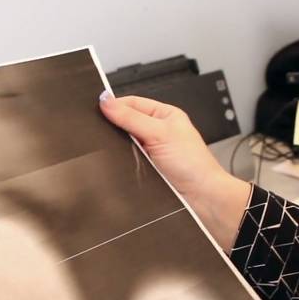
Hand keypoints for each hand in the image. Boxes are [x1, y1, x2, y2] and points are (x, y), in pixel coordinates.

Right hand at [99, 92, 250, 251]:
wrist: (201, 198)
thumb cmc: (193, 164)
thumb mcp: (160, 133)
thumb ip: (131, 117)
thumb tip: (106, 101)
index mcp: (164, 115)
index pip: (132, 103)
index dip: (115, 105)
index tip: (97, 108)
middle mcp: (157, 132)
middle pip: (125, 123)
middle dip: (114, 128)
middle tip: (101, 131)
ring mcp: (150, 152)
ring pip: (123, 144)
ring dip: (118, 148)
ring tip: (114, 151)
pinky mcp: (145, 171)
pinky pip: (125, 162)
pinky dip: (120, 163)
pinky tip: (118, 165)